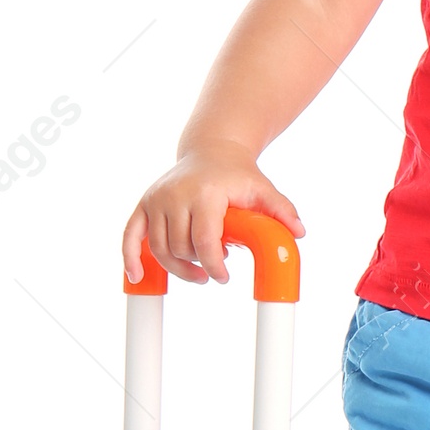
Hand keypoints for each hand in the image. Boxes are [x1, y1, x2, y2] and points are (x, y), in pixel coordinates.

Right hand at [122, 142, 303, 284]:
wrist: (212, 150)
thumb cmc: (238, 175)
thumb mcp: (263, 189)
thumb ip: (281, 210)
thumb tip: (299, 233)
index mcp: (205, 193)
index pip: (205, 240)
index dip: (213, 266)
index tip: (224, 278)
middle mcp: (176, 194)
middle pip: (180, 247)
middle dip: (198, 265)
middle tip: (215, 269)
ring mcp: (157, 198)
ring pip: (158, 247)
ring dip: (176, 266)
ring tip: (196, 273)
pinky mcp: (145, 203)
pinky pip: (131, 234)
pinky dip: (130, 256)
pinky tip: (137, 276)